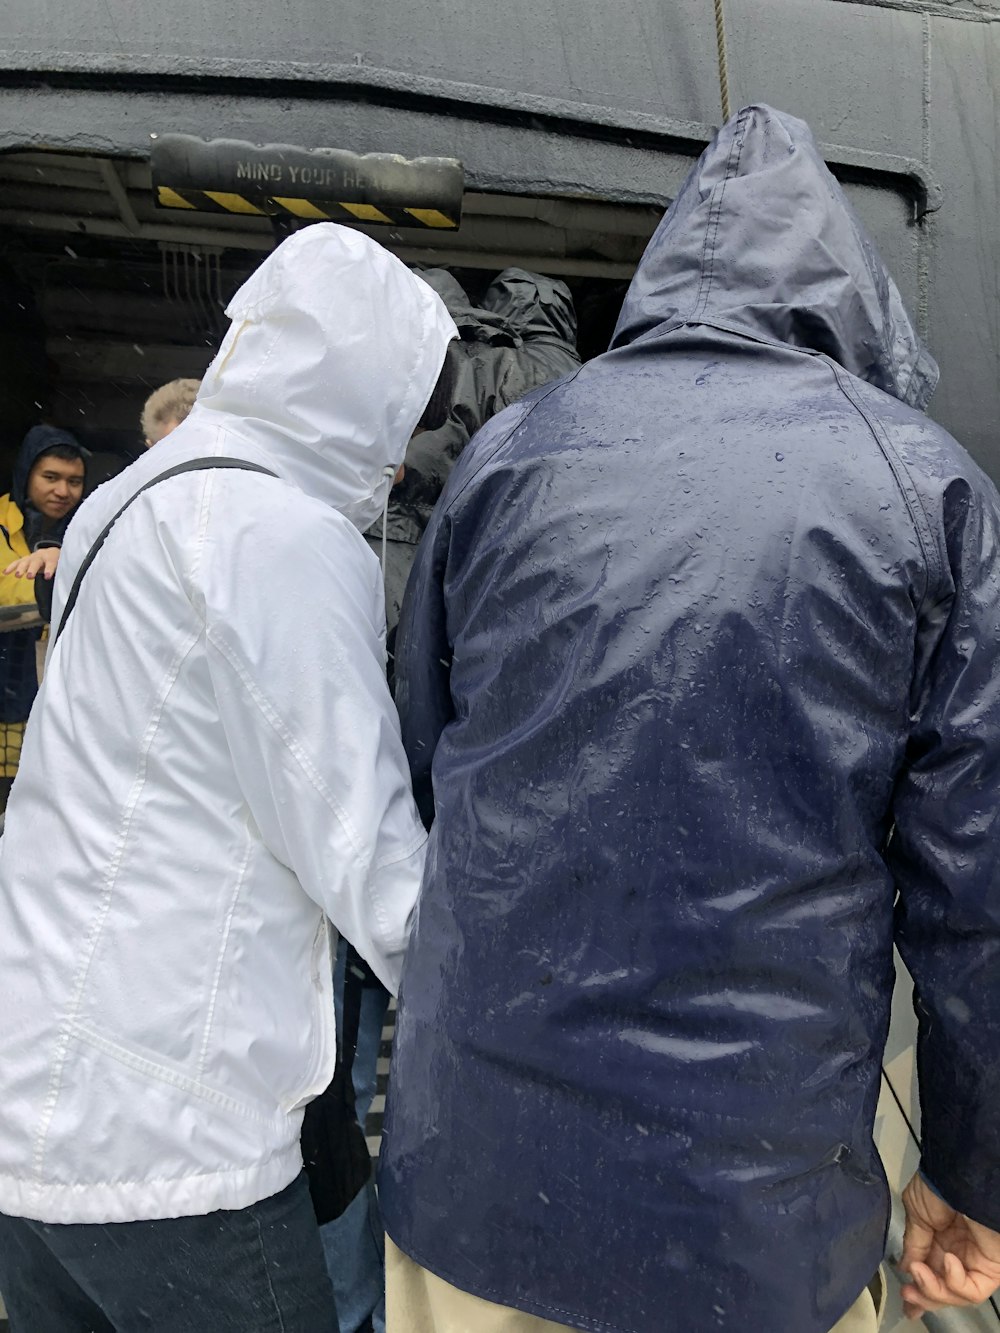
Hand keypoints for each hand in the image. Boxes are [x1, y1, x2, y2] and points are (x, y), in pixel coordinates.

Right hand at [3, 548, 60, 580]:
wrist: (53, 552)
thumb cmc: (59, 561)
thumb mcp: (64, 565)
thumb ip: (64, 571)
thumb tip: (67, 580)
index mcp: (53, 556)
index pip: (51, 562)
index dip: (49, 569)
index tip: (47, 577)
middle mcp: (41, 555)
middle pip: (36, 561)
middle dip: (32, 569)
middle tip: (29, 576)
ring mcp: (32, 557)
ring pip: (26, 561)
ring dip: (21, 568)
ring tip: (17, 576)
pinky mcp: (26, 559)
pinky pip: (17, 562)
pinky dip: (11, 567)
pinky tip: (5, 572)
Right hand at [898, 1172, 999, 1318]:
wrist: (958, 1178)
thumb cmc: (938, 1186)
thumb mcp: (916, 1213)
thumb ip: (913, 1244)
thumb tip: (906, 1268)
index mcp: (940, 1238)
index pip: (930, 1272)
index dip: (918, 1289)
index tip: (905, 1301)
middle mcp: (959, 1253)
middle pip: (944, 1291)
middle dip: (924, 1296)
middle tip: (907, 1294)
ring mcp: (975, 1262)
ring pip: (957, 1295)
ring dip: (933, 1290)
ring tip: (918, 1273)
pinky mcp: (991, 1269)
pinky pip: (973, 1290)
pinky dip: (955, 1282)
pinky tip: (946, 1262)